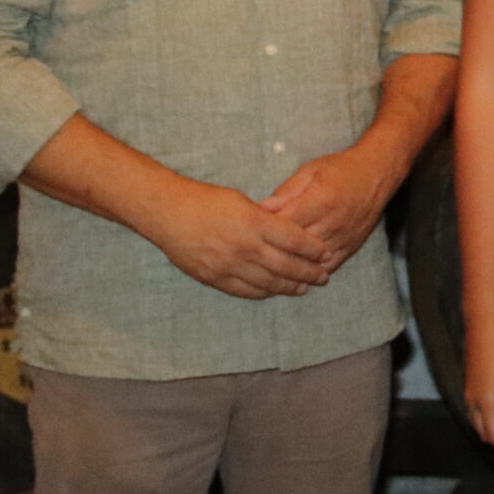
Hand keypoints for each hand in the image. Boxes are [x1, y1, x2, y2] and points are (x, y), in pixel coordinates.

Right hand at [138, 183, 332, 298]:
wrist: (168, 214)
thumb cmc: (206, 201)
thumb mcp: (242, 200)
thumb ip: (267, 216)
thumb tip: (291, 228)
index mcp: (254, 222)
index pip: (294, 240)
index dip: (313, 249)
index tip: (325, 253)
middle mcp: (245, 247)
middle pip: (287, 266)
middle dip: (309, 273)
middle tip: (323, 276)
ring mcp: (230, 266)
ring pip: (269, 283)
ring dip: (290, 287)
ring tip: (304, 288)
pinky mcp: (215, 279)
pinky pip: (247, 291)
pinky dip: (264, 292)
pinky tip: (275, 291)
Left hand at [261, 140, 401, 274]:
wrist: (376, 175)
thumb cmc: (341, 169)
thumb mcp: (310, 171)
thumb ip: (286, 192)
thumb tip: (262, 208)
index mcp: (321, 201)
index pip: (285, 224)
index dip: (264, 230)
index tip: (248, 233)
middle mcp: (333, 223)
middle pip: (295, 247)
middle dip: (272, 251)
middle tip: (252, 254)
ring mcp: (342, 238)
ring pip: (310, 262)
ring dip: (289, 266)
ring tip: (268, 268)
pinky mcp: (350, 248)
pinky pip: (326, 267)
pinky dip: (310, 271)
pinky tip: (294, 272)